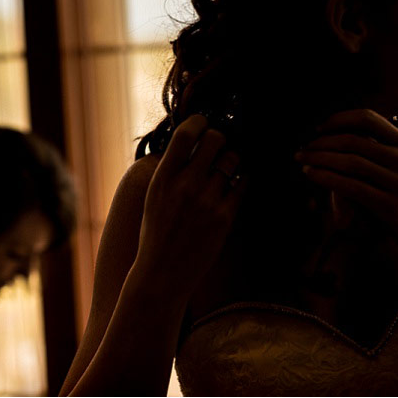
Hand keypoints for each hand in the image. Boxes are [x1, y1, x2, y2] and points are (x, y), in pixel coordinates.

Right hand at [134, 115, 246, 294]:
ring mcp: (207, 201)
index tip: (203, 125)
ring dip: (232, 159)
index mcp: (163, 177)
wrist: (161, 274)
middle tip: (218, 147)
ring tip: (226, 168)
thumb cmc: (156, 233)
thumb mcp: (154, 196)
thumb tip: (191, 142)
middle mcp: (185, 185)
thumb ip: (171, 169)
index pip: (186, 132)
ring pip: (233, 159)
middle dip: (220, 139)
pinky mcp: (225, 218)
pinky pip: (242, 184)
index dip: (199, 122)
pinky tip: (236, 183)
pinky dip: (241, 179)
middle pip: (216, 139)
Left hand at [295, 109, 397, 256]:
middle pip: (353, 140)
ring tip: (301, 160)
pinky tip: (311, 175)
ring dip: (319, 159)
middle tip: (303, 148)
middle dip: (322, 142)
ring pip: (349, 163)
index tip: (319, 128)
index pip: (368, 118)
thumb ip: (383, 150)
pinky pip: (351, 187)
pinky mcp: (392, 207)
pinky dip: (326, 178)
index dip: (339, 119)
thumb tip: (342, 137)